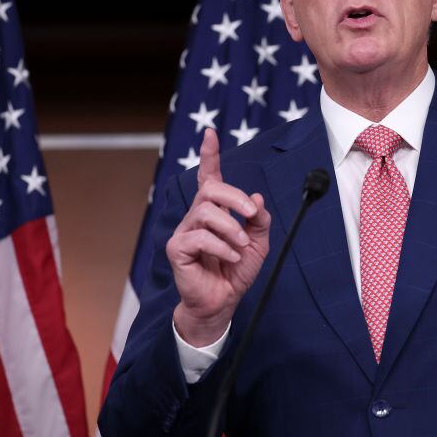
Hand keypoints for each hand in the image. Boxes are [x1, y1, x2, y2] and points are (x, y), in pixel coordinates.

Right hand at [168, 128, 270, 345]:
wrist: (223, 301)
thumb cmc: (235, 271)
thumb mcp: (258, 243)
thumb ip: (259, 220)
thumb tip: (257, 197)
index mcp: (215, 211)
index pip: (209, 177)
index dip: (210, 155)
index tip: (210, 134)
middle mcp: (197, 216)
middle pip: (210, 190)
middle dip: (235, 197)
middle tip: (251, 214)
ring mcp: (185, 231)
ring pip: (205, 212)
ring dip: (230, 228)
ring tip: (240, 246)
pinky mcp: (177, 249)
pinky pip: (199, 237)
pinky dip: (222, 247)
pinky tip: (231, 258)